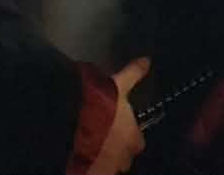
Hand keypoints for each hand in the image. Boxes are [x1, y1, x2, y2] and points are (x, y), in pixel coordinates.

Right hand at [89, 57, 149, 174]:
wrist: (75, 124)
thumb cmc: (102, 106)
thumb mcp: (118, 86)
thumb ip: (133, 74)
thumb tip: (147, 60)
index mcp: (134, 137)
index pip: (137, 140)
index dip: (129, 134)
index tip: (120, 128)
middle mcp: (124, 157)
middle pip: (124, 156)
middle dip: (116, 149)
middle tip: (103, 137)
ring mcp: (108, 167)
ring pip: (109, 164)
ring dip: (102, 156)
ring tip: (90, 146)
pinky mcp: (90, 171)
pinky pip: (93, 168)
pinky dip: (89, 163)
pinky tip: (80, 153)